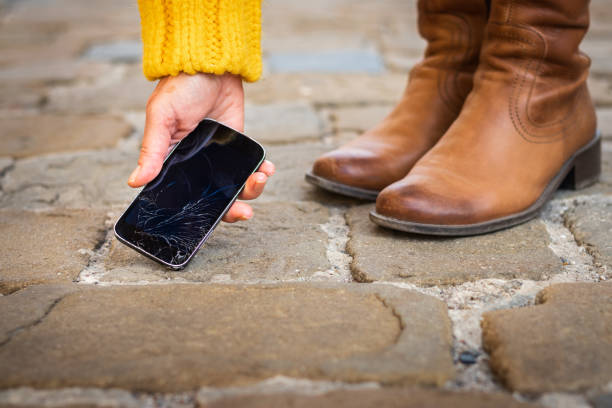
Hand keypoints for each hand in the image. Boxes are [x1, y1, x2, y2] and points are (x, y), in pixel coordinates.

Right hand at [128, 72, 274, 222]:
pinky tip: (267, 168)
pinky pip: (252, 165)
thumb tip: (135, 181)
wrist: (211, 64)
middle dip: (233, 209)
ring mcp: (221, 156)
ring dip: (252, 189)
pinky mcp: (240, 145)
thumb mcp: (162, 117)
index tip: (215, 220)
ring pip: (238, 185)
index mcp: (175, 162)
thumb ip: (152, 150)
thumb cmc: (181, 87)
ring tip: (259, 180)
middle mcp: (198, 164)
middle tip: (244, 213)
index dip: (201, 213)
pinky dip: (262, 170)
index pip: (187, 198)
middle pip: (217, 198)